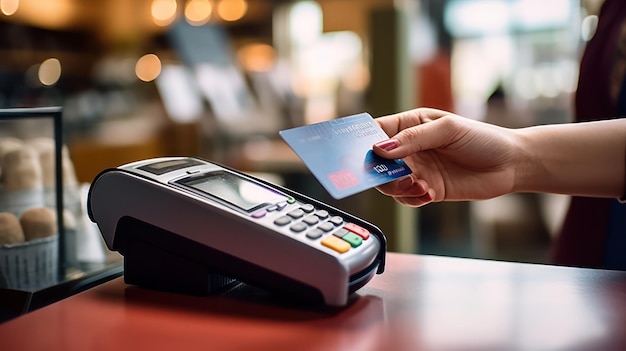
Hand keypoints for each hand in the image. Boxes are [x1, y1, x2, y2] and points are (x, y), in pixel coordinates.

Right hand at [373, 108, 519, 206]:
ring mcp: (417, 171)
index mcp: (410, 126)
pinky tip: (428, 193)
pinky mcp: (427, 190)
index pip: (376, 131)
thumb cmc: (482, 138)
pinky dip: (412, 198)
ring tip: (415, 185)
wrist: (511, 165)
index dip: (361, 140)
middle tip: (385, 175)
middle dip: (376, 170)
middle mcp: (409, 149)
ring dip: (397, 186)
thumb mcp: (448, 129)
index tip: (352, 151)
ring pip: (388, 183)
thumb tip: (380, 149)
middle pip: (377, 161)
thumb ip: (413, 139)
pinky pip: (406, 198)